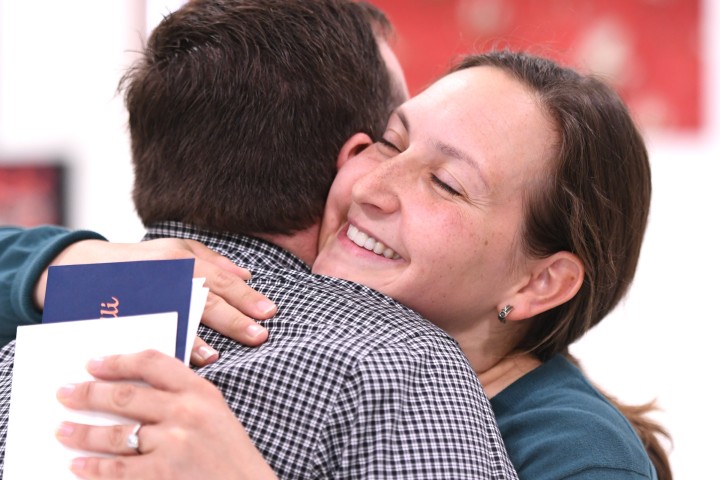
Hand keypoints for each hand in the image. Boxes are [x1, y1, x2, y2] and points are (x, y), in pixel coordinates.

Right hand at [36, 238, 275, 365]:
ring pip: (173, 318)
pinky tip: (171, 361)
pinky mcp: (122, 313)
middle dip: (233, 320)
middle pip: (204, 300)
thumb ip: (213, 261)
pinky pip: (145, 332)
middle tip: (260, 335)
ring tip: (216, 356)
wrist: (82, 266)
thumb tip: (248, 275)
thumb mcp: (176, 249)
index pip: (222, 280)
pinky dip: (159, 347)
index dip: (246, 297)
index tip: (270, 312)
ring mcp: (142, 295)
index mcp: (182, 259)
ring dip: (195, 339)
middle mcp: (165, 275)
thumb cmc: (139, 260)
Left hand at [55, 350, 277, 479]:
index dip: (118, 362)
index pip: (152, 363)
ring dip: (82, 432)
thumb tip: (131, 390)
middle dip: (88, 394)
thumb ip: (182, 398)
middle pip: (125, 396)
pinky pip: (116, 469)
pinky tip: (78, 463)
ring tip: (62, 429)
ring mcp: (173, 445)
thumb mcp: (216, 414)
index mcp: (201, 392)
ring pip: (115, 434)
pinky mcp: (162, 475)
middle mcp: (186, 413)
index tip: (93, 364)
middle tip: (64, 393)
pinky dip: (92, 466)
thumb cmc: (230, 456)